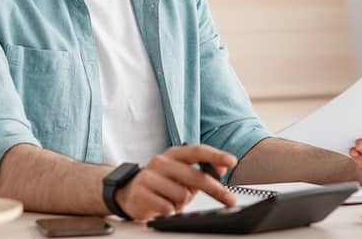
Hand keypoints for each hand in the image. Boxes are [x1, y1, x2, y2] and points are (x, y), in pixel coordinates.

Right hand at [113, 144, 237, 220]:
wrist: (129, 193)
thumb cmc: (162, 184)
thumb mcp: (184, 175)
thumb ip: (203, 169)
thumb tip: (223, 166)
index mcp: (174, 154)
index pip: (197, 151)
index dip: (216, 155)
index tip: (232, 161)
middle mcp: (161, 161)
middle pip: (194, 175)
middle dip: (215, 189)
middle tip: (230, 200)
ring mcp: (149, 177)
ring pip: (182, 195)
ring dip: (183, 203)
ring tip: (174, 201)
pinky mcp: (141, 193)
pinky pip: (168, 207)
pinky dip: (171, 211)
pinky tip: (163, 206)